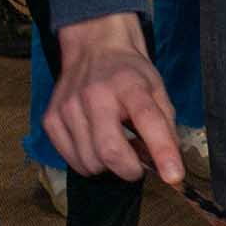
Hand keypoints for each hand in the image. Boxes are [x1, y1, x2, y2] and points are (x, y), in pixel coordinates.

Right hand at [45, 12, 177, 183]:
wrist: (94, 48)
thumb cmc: (129, 72)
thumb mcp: (157, 89)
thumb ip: (166, 125)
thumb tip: (170, 164)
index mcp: (130, 85)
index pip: (148, 120)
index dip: (163, 151)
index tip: (174, 176)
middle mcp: (95, 95)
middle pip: (110, 152)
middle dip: (130, 169)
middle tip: (138, 163)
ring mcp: (68, 107)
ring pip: (90, 162)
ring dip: (108, 166)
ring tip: (116, 145)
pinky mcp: (51, 119)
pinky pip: (72, 160)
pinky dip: (88, 161)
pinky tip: (96, 143)